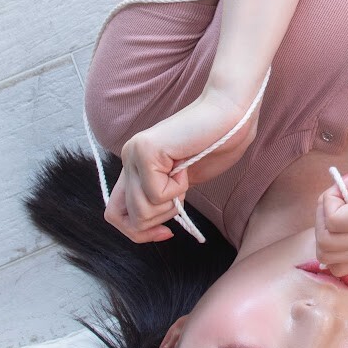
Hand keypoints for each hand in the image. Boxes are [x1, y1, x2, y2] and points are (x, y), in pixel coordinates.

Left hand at [104, 83, 261, 241]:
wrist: (232, 115)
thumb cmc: (217, 144)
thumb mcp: (182, 183)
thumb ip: (162, 199)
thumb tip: (148, 227)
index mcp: (136, 166)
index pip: (115, 214)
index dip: (138, 232)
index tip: (166, 232)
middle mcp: (129, 158)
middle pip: (128, 218)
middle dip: (158, 221)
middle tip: (181, 198)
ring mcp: (134, 154)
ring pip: (142, 210)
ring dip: (172, 202)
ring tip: (184, 174)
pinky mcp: (146, 151)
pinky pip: (156, 194)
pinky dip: (178, 188)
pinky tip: (186, 165)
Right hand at [314, 93, 347, 277]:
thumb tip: (323, 249)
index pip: (339, 266)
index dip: (327, 233)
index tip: (343, 202)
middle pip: (328, 255)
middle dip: (321, 221)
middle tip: (341, 191)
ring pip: (328, 239)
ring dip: (326, 207)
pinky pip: (334, 219)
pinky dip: (331, 196)